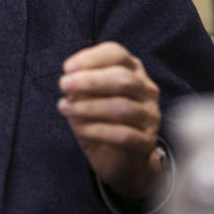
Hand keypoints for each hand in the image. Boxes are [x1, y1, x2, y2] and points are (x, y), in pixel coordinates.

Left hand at [57, 42, 162, 198]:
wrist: (119, 159)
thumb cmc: (100, 119)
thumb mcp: (86, 98)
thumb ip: (80, 88)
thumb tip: (70, 84)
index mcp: (132, 71)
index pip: (116, 54)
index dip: (91, 58)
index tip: (67, 67)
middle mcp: (146, 90)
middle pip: (123, 79)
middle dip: (90, 81)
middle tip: (63, 85)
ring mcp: (150, 116)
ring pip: (122, 107)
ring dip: (89, 106)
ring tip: (65, 107)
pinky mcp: (146, 142)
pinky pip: (123, 135)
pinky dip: (97, 130)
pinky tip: (79, 129)